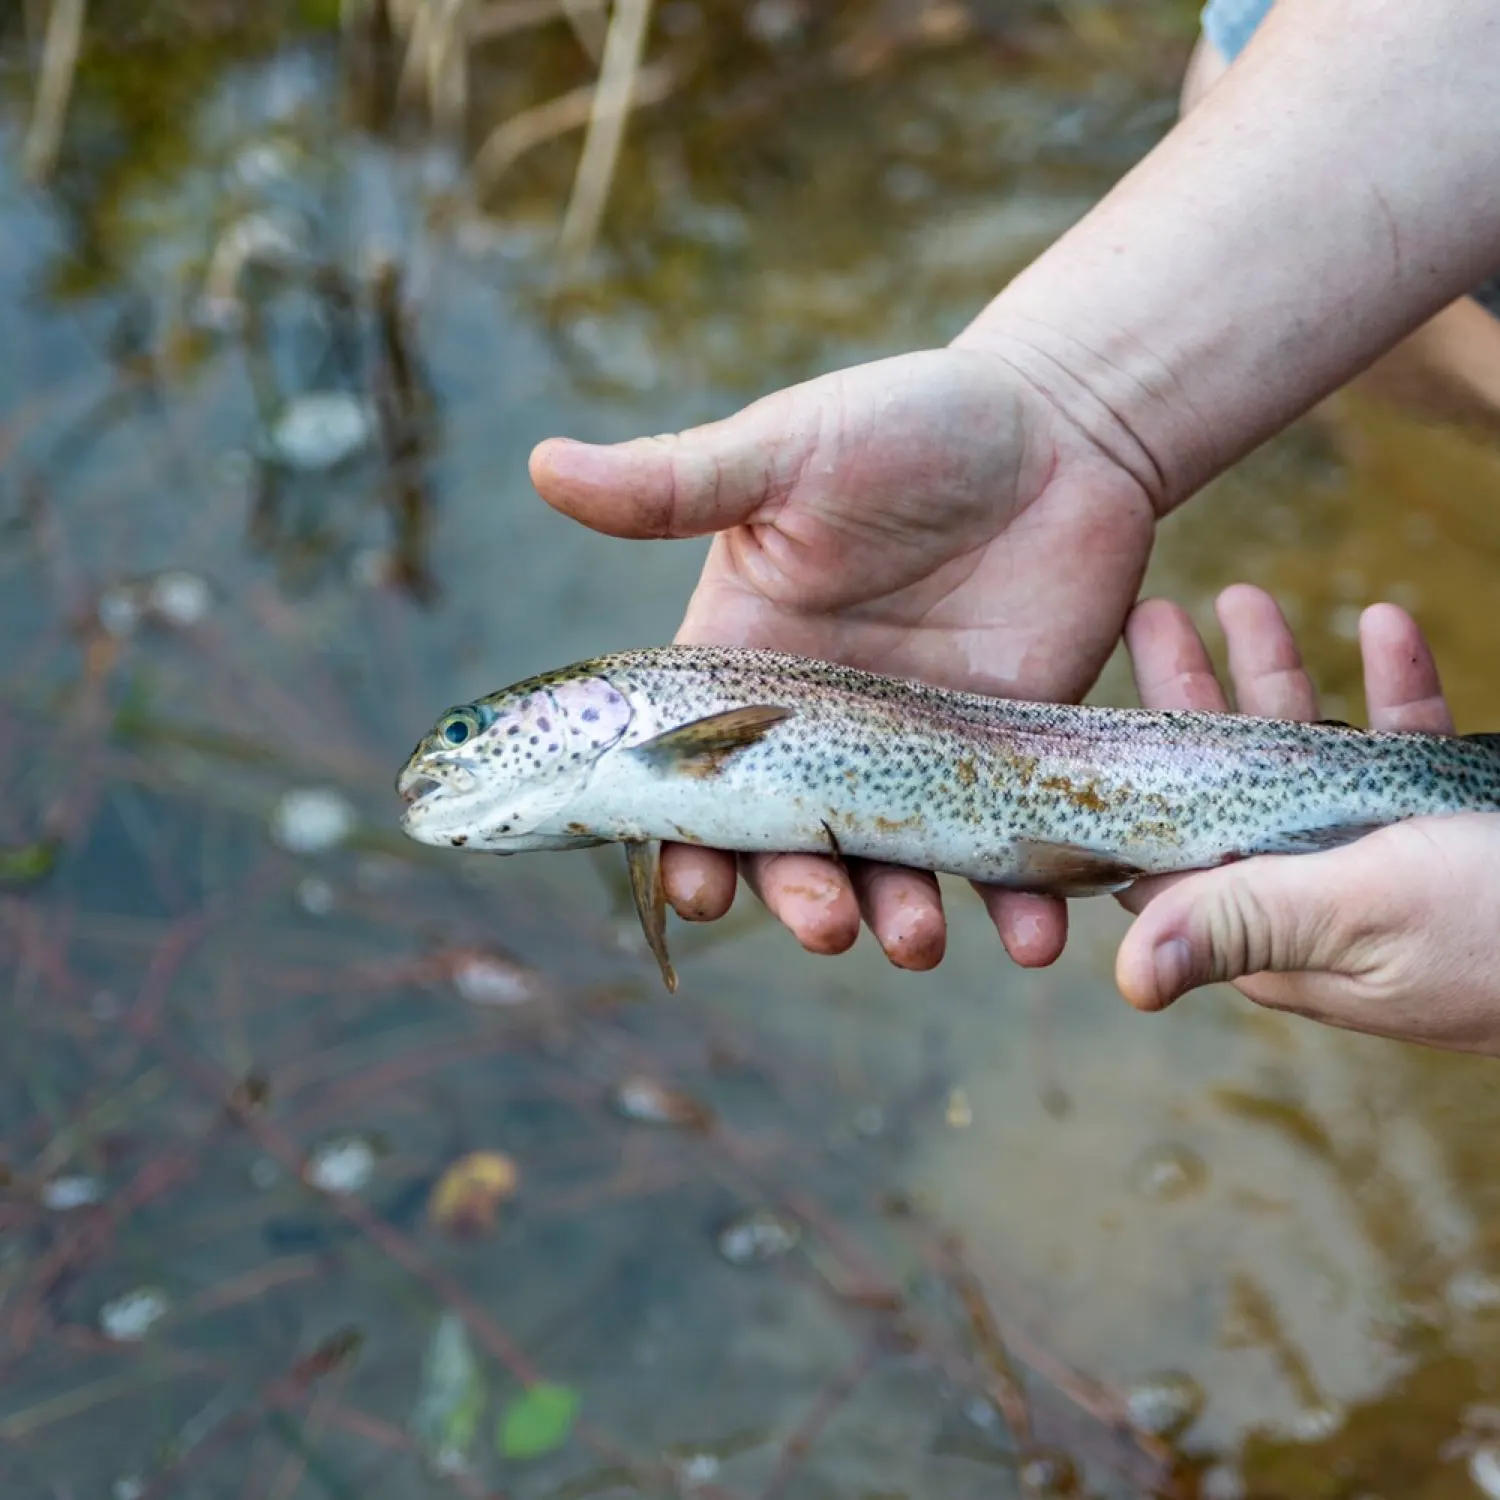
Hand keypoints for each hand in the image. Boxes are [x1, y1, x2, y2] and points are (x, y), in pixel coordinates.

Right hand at [531, 346, 1156, 970]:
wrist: (1063, 430)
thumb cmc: (910, 426)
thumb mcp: (788, 452)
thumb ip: (676, 483)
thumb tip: (540, 463)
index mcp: (748, 666)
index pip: (697, 776)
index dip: (686, 843)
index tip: (695, 892)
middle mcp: (824, 730)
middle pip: (791, 844)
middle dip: (797, 895)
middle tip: (826, 923)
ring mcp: (917, 755)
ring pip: (892, 865)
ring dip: (897, 916)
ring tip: (918, 938)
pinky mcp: (1006, 763)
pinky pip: (1004, 849)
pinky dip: (1020, 901)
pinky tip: (1034, 934)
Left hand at [1115, 583, 1499, 1054]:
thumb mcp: (1362, 915)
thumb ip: (1244, 923)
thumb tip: (1127, 981)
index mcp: (1269, 931)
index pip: (1167, 853)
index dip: (1129, 783)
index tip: (1094, 710)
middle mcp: (1307, 895)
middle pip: (1224, 783)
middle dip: (1190, 695)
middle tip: (1154, 613)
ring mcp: (1377, 858)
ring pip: (1306, 753)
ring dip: (1281, 674)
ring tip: (1246, 599)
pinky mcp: (1446, 827)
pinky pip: (1405, 746)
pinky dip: (1394, 685)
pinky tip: (1385, 623)